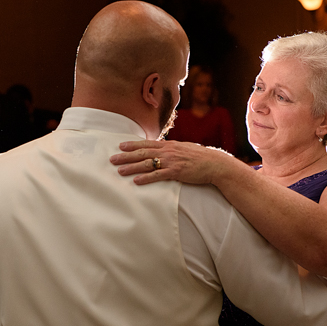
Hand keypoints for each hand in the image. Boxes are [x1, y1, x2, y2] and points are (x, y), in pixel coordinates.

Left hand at [109, 139, 235, 185]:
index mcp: (169, 146)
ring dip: (132, 167)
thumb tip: (161, 149)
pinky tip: (136, 181)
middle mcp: (167, 152)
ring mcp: (171, 162)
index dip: (132, 144)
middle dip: (126, 156)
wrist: (214, 163)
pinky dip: (146, 178)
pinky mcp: (176, 172)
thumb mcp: (183, 148)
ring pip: (147, 164)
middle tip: (113, 159)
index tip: (120, 145)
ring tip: (119, 171)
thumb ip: (170, 149)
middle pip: (142, 153)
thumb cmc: (199, 157)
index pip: (146, 144)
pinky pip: (158, 175)